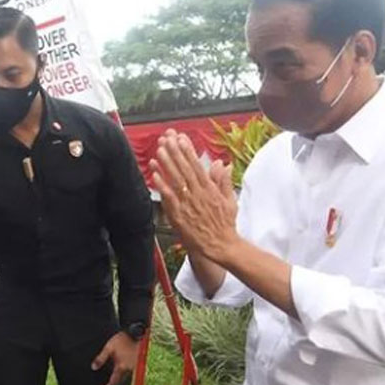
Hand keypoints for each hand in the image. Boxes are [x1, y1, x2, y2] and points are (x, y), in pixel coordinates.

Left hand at [92, 332, 139, 384]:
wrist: (135, 334)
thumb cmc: (121, 340)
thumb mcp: (108, 348)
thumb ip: (101, 359)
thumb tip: (93, 368)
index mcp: (121, 367)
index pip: (114, 382)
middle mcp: (129, 369)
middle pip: (121, 384)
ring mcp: (134, 367)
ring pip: (126, 380)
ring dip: (119, 383)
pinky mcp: (136, 364)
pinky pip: (129, 374)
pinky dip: (123, 377)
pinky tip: (119, 375)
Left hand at [149, 129, 238, 261]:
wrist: (220, 246)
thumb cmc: (224, 225)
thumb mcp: (229, 200)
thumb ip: (224, 181)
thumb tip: (222, 163)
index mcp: (210, 189)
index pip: (197, 165)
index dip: (188, 151)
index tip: (181, 138)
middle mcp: (198, 194)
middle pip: (184, 169)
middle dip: (175, 152)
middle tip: (166, 138)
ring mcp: (187, 204)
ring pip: (175, 180)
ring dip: (167, 164)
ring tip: (159, 150)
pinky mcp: (179, 215)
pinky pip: (169, 197)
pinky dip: (162, 185)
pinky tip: (155, 174)